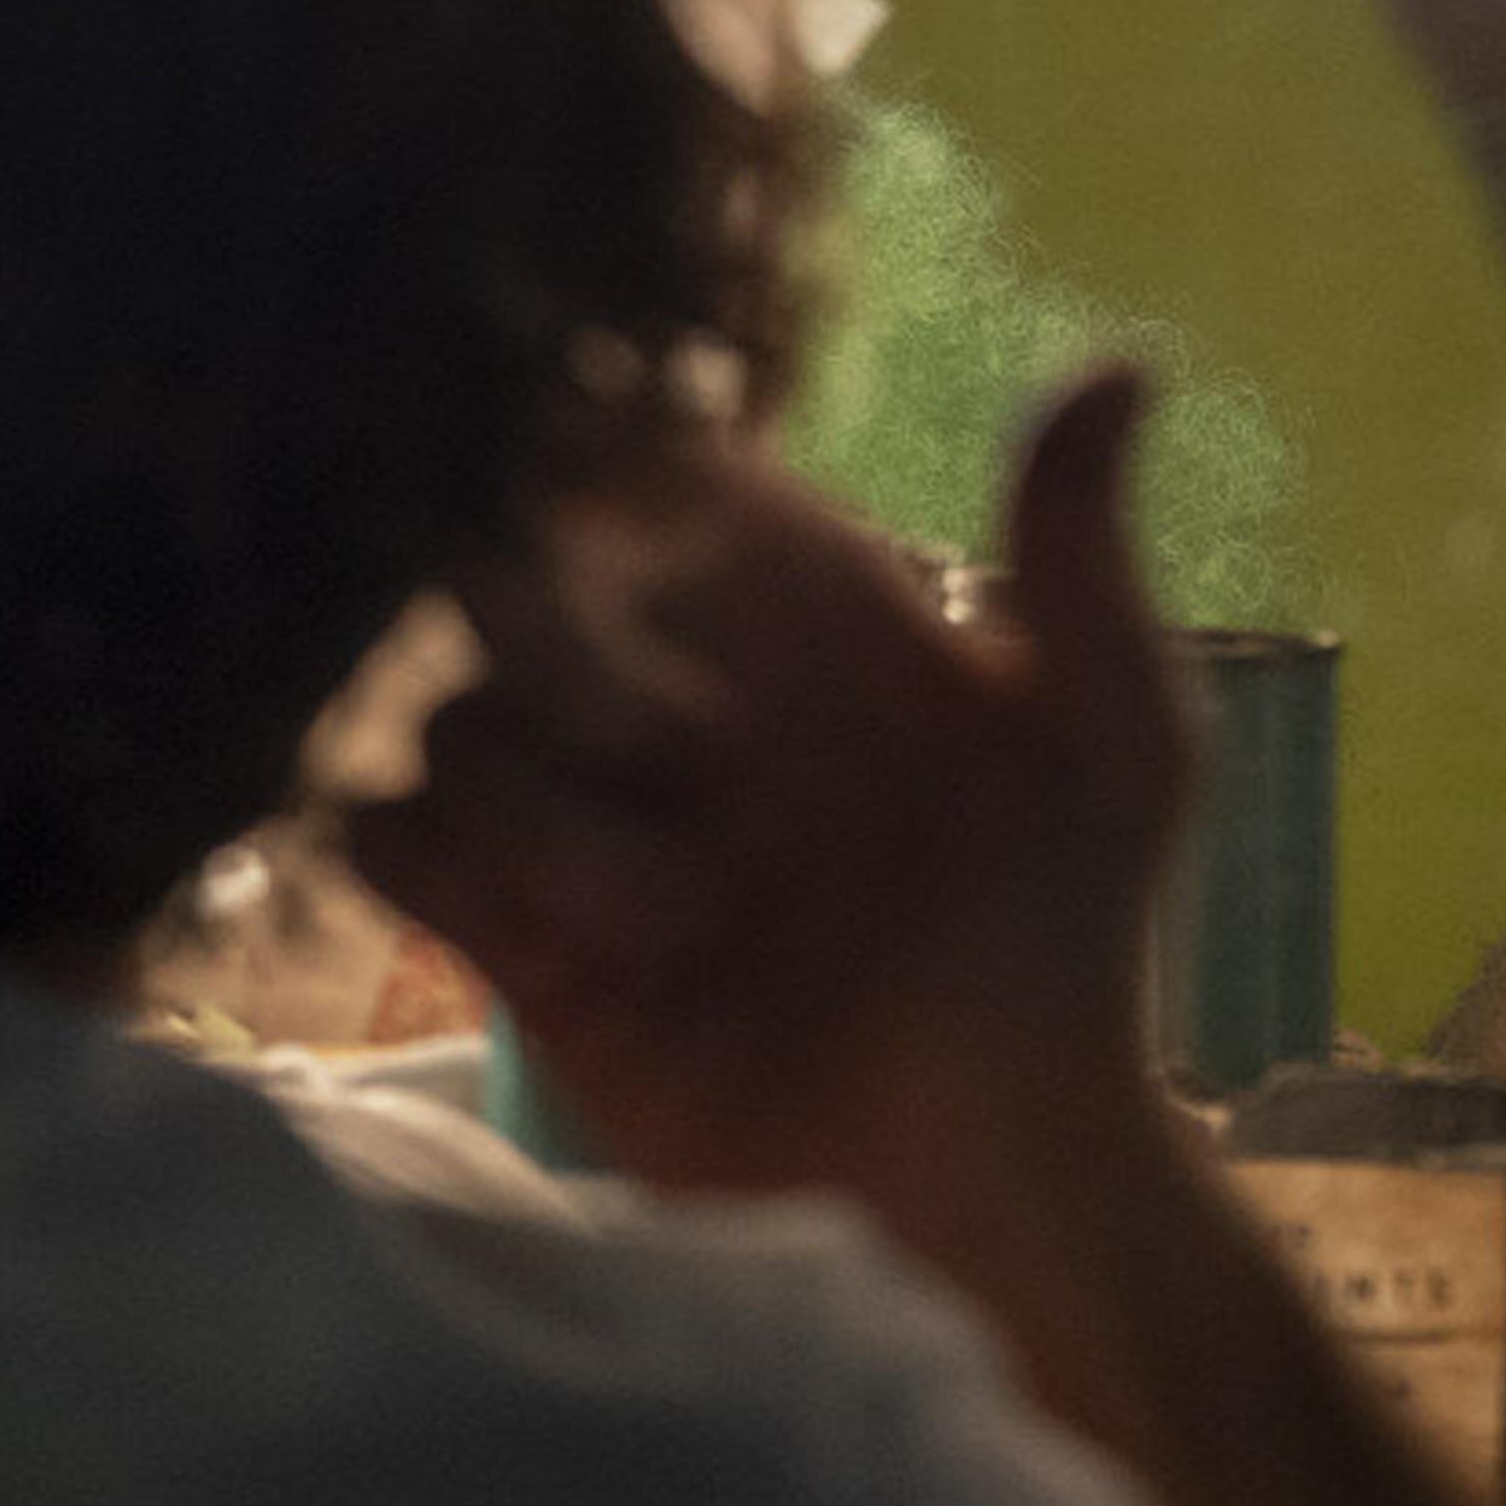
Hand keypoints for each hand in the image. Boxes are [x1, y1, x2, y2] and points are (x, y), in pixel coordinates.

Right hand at [348, 369, 1192, 1200]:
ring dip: (538, 803)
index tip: (659, 531)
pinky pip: (382, 833)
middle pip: (500, 563)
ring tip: (681, 912)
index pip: (641, 454)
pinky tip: (562, 934)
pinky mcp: (509, 924)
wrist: (994, 1143)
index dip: (613, 461)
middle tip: (686, 746)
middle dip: (564, 635)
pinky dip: (442, 865)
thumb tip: (1122, 362)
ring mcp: (577, 797)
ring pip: (442, 711)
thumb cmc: (1071, 924)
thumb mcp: (1115, 734)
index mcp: (794, 592)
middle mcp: (663, 670)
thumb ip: (1078, 554)